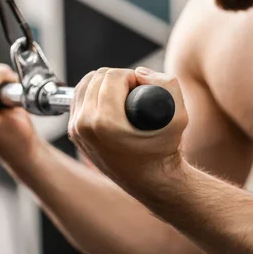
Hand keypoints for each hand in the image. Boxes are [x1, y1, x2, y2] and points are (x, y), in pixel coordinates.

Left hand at [68, 67, 188, 183]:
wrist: (151, 180)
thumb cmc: (164, 151)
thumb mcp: (178, 117)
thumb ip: (167, 84)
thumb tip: (140, 73)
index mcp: (104, 122)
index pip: (112, 76)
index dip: (132, 77)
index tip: (143, 89)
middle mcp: (85, 126)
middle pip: (97, 77)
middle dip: (118, 79)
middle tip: (135, 93)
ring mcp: (76, 131)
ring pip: (85, 85)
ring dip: (105, 85)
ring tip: (123, 98)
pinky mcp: (74, 133)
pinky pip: (79, 99)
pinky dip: (94, 95)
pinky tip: (110, 104)